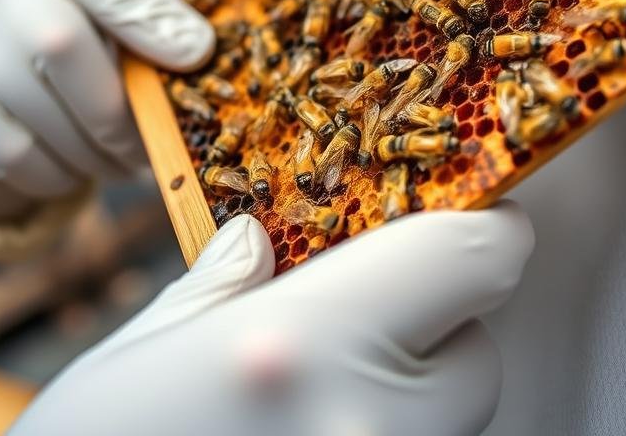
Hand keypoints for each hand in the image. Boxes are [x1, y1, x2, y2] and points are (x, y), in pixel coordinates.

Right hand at [0, 0, 213, 219]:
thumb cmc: (58, 43)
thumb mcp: (98, 15)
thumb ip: (143, 23)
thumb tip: (196, 51)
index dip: (150, 18)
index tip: (196, 56)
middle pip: (62, 47)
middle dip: (121, 112)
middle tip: (153, 147)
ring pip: (41, 115)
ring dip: (96, 155)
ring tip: (120, 163)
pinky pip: (17, 156)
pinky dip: (59, 174)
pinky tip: (74, 170)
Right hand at [11, 202, 534, 435]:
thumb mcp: (142, 352)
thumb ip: (221, 284)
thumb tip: (260, 236)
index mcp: (308, 344)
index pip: (476, 260)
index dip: (483, 226)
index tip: (465, 211)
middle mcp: (369, 423)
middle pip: (478, 349)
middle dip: (436, 317)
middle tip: (362, 308)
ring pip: (456, 417)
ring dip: (415, 385)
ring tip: (325, 382)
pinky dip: (386, 430)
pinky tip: (316, 426)